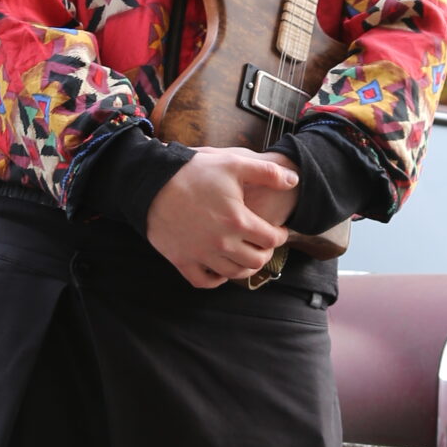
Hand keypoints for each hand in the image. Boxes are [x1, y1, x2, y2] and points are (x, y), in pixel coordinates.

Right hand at [145, 148, 297, 288]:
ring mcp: (201, 255)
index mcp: (238, 221)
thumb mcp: (234, 164)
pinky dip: (216, 280)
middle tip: (264, 244)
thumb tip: (294, 180)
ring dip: (246, 267)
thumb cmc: (194, 172)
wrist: (152, 183)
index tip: (279, 230)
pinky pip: (204, 281)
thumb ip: (267, 173)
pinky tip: (221, 269)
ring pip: (234, 274)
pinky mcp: (182, 261)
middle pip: (256, 261)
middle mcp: (222, 243)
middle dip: (266, 253)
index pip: (271, 239)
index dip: (280, 235)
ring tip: (247, 256)